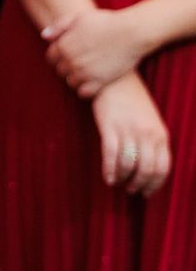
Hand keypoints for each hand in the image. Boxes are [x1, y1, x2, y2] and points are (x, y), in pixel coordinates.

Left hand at [44, 8, 151, 97]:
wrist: (131, 32)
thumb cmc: (106, 22)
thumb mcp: (78, 18)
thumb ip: (59, 27)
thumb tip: (44, 36)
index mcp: (63, 45)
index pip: (51, 58)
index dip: (57, 57)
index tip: (66, 56)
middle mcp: (71, 60)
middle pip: (60, 71)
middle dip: (66, 68)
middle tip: (77, 65)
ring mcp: (85, 72)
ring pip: (71, 82)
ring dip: (75, 79)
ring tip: (85, 74)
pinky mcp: (99, 81)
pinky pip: (84, 93)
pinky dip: (85, 90)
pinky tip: (92, 83)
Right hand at [90, 73, 171, 194]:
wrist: (115, 78)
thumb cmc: (132, 100)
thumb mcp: (150, 121)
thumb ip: (152, 141)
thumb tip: (148, 167)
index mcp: (161, 134)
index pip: (162, 168)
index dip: (154, 184)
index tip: (145, 192)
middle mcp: (147, 134)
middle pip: (146, 170)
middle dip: (138, 185)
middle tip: (130, 190)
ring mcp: (128, 130)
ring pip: (129, 165)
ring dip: (124, 179)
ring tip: (118, 183)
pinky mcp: (109, 126)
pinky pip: (111, 154)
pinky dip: (110, 169)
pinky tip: (108, 177)